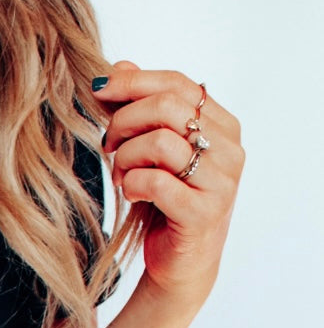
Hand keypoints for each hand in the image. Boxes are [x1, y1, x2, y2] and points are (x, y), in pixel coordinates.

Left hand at [96, 60, 244, 310]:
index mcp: (222, 125)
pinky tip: (131, 193)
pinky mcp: (203, 212)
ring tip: (121, 174)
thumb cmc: (164, 201)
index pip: (179, 84)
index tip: (97, 89)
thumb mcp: (151, 150)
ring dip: (125, 157)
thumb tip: (119, 65)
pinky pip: (154, 181)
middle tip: (108, 144)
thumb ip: (140, 107)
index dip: (133, 82)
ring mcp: (221, 182)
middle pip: (168, 106)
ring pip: (160, 142)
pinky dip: (131, 183)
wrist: (179, 261)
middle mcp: (230, 150)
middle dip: (123, 122)